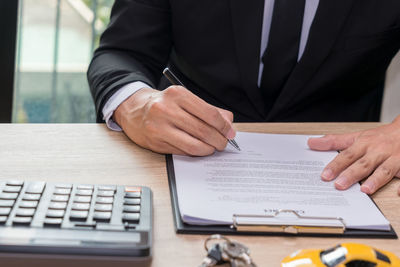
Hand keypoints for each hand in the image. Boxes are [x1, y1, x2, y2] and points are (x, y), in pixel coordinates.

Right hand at [114, 86, 234, 155]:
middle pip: (203, 130)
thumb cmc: (163, 104)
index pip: (209, 113)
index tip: (230, 132)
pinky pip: (182, 152)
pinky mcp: (155, 142)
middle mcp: (166, 109)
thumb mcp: (185, 100)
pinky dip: (195, 152)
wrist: (134, 110)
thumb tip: (228, 124)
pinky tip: (198, 148)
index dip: (224, 126)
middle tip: (224, 143)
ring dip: (208, 149)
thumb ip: (209, 110)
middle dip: (219, 140)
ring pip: (193, 145)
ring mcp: (159, 127)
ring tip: (213, 148)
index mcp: (177, 94)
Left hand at [308, 116, 399, 194]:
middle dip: (351, 174)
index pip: (348, 155)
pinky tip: (398, 193)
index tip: (325, 175)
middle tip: (339, 185)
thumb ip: (334, 141)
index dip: (336, 165)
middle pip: (364, 164)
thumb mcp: (356, 136)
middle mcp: (378, 152)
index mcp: (364, 144)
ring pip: (384, 170)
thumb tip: (311, 143)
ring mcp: (394, 159)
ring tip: (365, 191)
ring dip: (375, 180)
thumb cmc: (380, 137)